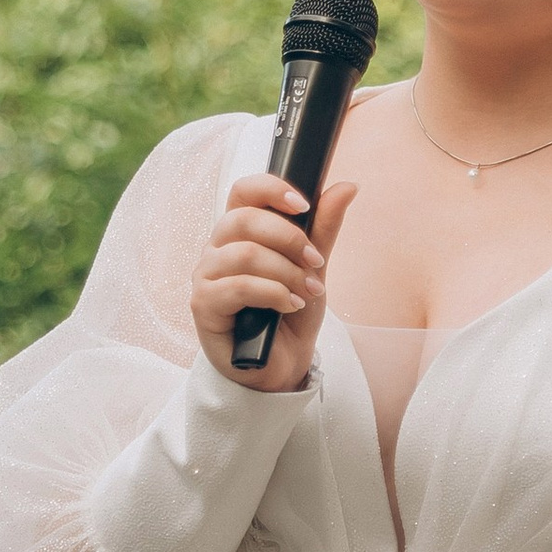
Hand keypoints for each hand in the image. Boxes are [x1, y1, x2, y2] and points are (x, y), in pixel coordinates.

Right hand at [190, 173, 358, 391]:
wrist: (281, 365)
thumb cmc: (290, 313)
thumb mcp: (313, 268)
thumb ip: (323, 229)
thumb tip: (347, 187)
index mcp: (240, 231)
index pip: (244, 191)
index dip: (272, 189)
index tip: (305, 206)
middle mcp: (217, 247)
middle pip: (245, 219)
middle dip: (289, 238)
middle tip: (316, 262)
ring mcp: (206, 275)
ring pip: (244, 254)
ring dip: (286, 273)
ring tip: (308, 292)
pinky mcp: (203, 304)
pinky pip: (238, 286)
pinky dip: (273, 293)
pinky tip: (289, 305)